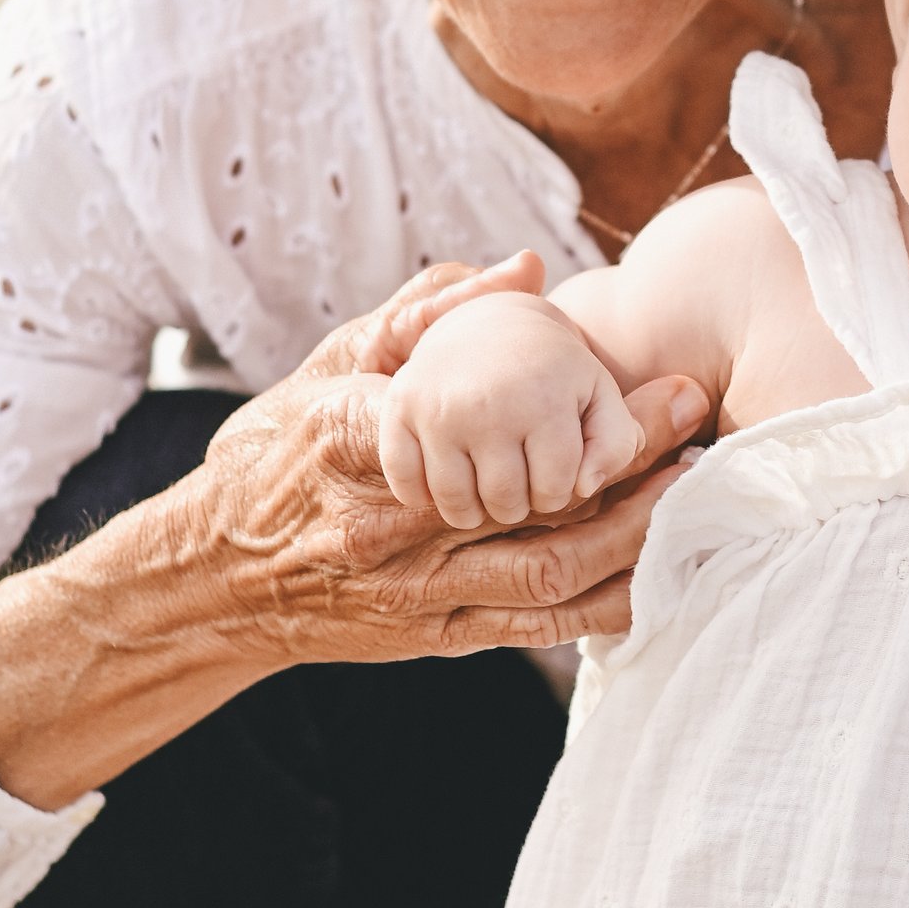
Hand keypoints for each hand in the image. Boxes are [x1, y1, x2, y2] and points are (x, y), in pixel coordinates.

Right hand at [0, 283, 711, 811]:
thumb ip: (420, 314)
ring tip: (699, 491)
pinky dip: (601, 606)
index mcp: (357, 443)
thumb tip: (522, 268)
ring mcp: (411, 594)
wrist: (208, 581)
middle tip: (701, 424)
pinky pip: (532, 627)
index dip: (583, 409)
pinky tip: (660, 574)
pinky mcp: (430, 639)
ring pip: (544, 572)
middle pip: (535, 501)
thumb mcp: (330, 364)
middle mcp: (387, 527)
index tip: (656, 378)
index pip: (482, 423)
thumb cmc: (273, 457)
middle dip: (630, 466)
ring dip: (632, 537)